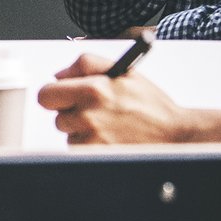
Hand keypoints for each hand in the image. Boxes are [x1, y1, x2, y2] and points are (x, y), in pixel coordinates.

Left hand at [36, 52, 190, 143]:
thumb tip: (59, 74)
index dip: (54, 95)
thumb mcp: (122, 71)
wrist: (174, 133)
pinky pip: (79, 149)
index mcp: (94, 88)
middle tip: (93, 111)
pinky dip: (90, 145)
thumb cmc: (150, 104)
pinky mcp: (97, 155)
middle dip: (71, 113)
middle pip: (57, 117)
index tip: (63, 97)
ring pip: (69, 135)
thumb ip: (86, 64)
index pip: (46, 94)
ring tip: (108, 125)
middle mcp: (89, 114)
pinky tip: (110, 138)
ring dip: (82, 131)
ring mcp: (92, 138)